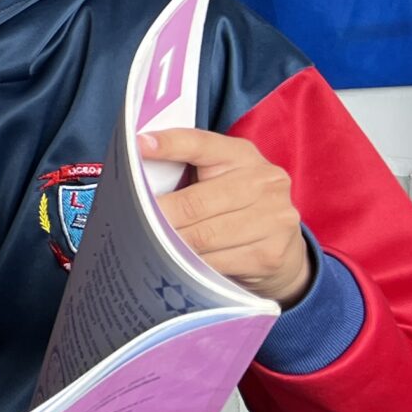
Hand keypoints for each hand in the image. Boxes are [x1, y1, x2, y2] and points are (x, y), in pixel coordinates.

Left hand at [143, 128, 312, 306]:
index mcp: (241, 155)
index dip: (169, 144)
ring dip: (169, 245)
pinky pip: (216, 262)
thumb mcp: (218, 178)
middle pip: (195, 202)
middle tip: (128, 223)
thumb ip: (186, 170)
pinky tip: (172, 267)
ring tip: (143, 246)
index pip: (200, 144)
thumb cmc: (233, 206)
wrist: (283, 248)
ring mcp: (273, 219)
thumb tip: (132, 181)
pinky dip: (189, 266)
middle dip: (158, 216)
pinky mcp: (270, 254)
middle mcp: (264, 182)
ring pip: (203, 236)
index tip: (138, 145)